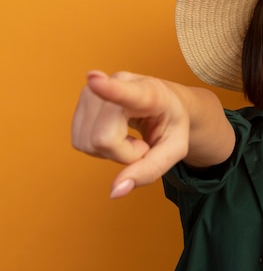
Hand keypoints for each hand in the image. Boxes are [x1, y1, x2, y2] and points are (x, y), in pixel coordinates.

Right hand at [72, 71, 189, 197]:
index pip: (127, 92)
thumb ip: (150, 171)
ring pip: (87, 142)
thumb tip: (115, 191)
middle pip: (103, 139)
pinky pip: (80, 141)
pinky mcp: (82, 98)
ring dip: (110, 151)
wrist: (167, 103)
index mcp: (150, 93)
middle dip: (123, 154)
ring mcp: (96, 88)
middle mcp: (119, 83)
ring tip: (131, 137)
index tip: (94, 79)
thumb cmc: (172, 124)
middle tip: (142, 144)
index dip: (109, 88)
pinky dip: (100, 147)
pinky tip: (117, 133)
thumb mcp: (175, 150)